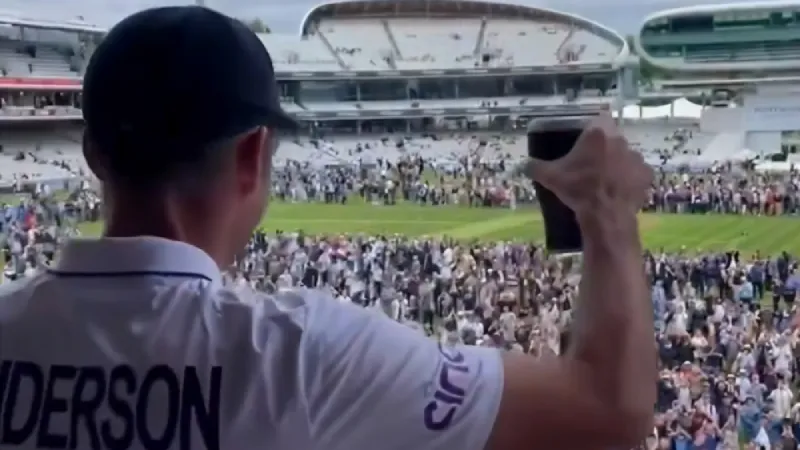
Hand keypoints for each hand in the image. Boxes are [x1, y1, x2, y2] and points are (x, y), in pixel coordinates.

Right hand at [527, 113, 653, 220]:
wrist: (604, 214)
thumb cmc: (577, 189)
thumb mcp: (550, 177)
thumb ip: (535, 166)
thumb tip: (523, 164)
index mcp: (597, 133)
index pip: (599, 118)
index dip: (592, 128)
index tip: (584, 140)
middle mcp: (620, 140)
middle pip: (612, 137)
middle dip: (603, 148)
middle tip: (591, 164)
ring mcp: (636, 157)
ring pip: (625, 154)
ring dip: (618, 162)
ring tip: (606, 179)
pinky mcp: (646, 174)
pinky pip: (637, 172)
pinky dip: (630, 179)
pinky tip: (619, 190)